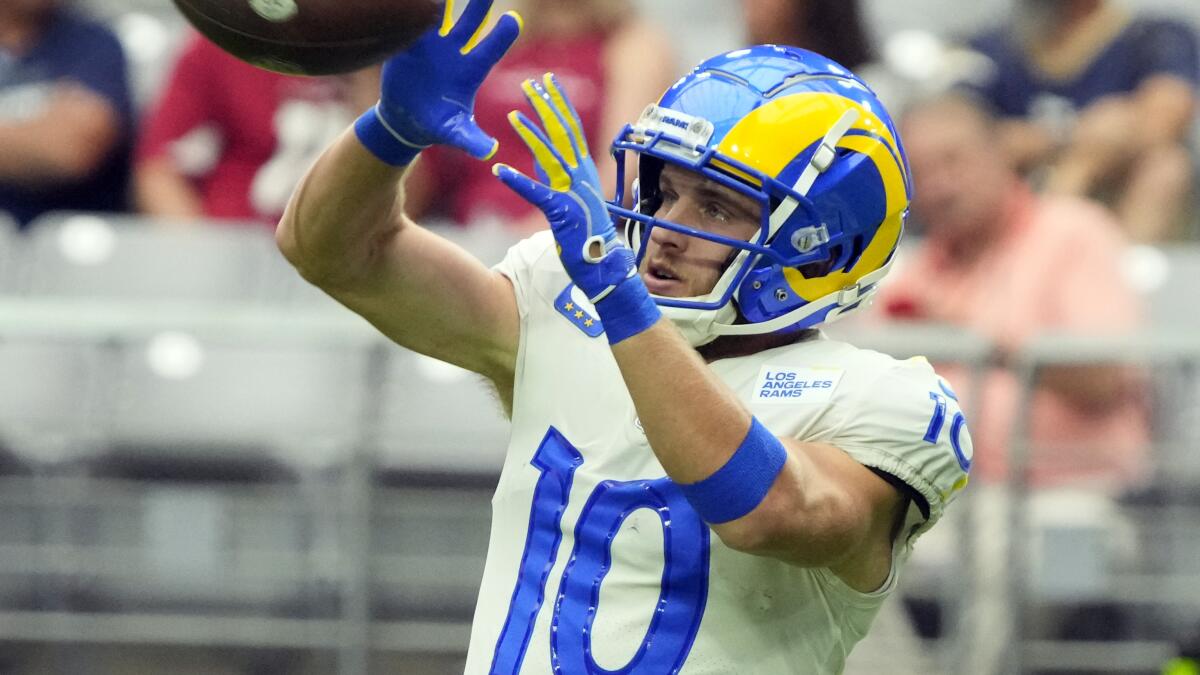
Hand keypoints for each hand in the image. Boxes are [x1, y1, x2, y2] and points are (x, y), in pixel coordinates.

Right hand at [354, 0, 521, 165]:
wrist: (406, 120)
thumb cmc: (437, 126)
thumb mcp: (455, 134)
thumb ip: (472, 140)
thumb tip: (491, 152)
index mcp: (472, 70)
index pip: (493, 47)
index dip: (503, 34)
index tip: (513, 18)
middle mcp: (456, 51)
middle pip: (472, 20)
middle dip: (480, 2)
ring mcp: (433, 44)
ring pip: (441, 13)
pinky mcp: (408, 43)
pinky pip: (411, 21)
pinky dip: (411, 8)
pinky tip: (410, 0)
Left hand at [494, 74, 659, 343]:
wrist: (605, 267)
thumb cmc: (587, 236)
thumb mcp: (570, 199)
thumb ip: (555, 179)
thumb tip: (538, 162)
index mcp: (583, 171)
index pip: (571, 129)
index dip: (559, 104)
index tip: (548, 81)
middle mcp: (580, 176)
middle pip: (564, 132)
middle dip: (548, 106)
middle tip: (533, 83)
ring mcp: (573, 193)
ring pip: (550, 155)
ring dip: (530, 134)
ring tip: (512, 114)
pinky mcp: (561, 212)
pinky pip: (536, 192)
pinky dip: (517, 180)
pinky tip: (498, 169)